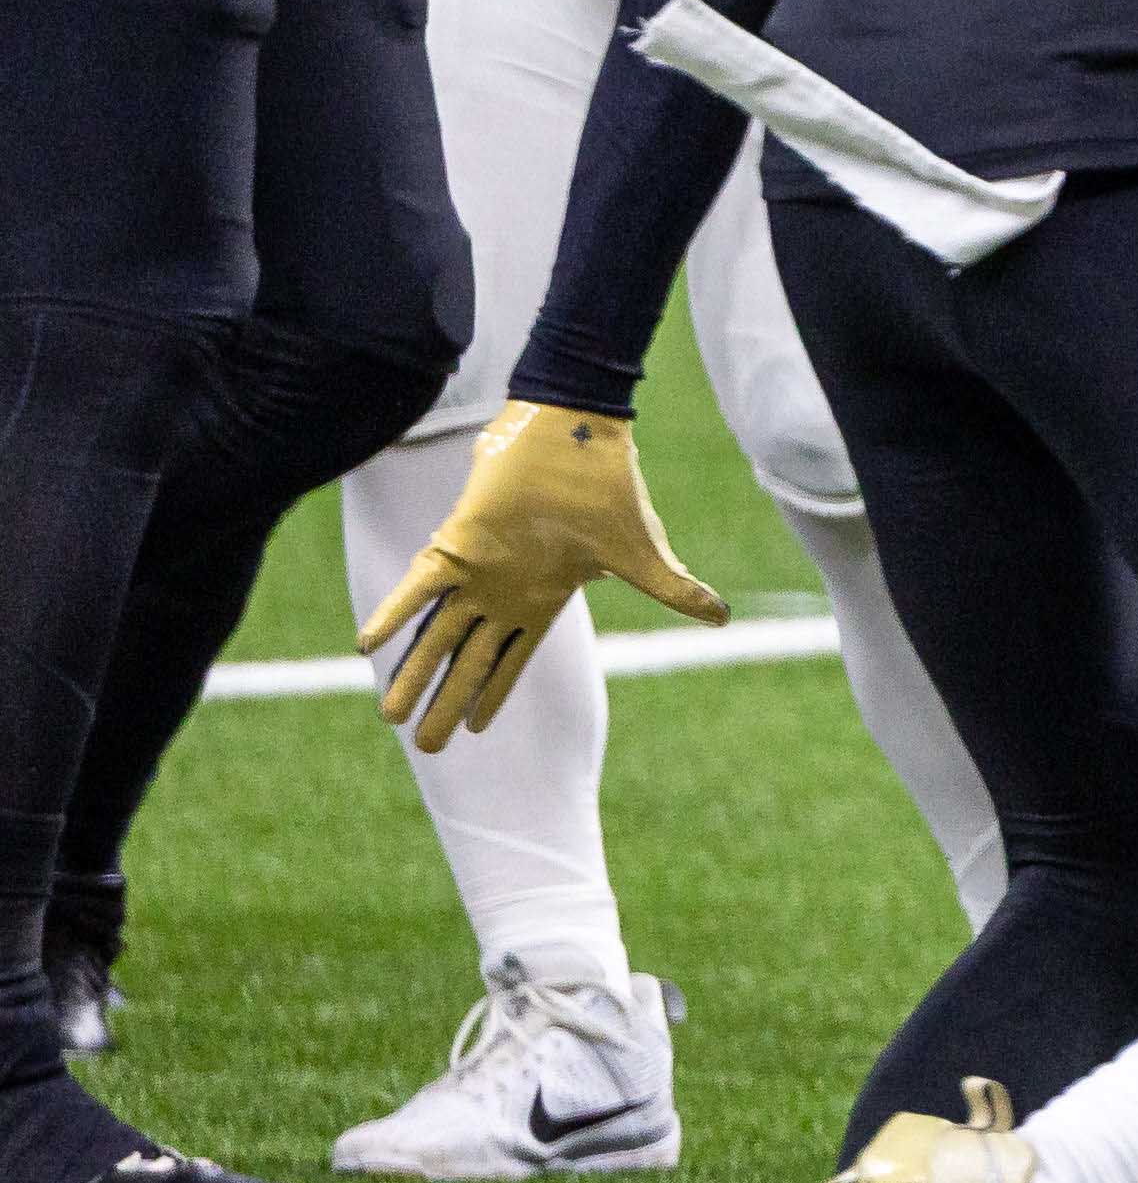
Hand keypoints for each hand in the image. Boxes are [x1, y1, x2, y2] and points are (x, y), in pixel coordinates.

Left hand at [357, 401, 728, 749]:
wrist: (577, 433)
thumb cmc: (609, 490)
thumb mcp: (642, 552)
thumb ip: (672, 590)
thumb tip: (724, 617)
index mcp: (540, 600)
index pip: (510, 662)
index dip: (491, 696)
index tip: (472, 731)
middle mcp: (502, 594)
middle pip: (467, 662)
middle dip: (445, 705)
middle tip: (424, 748)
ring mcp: (476, 572)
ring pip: (435, 636)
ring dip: (411, 675)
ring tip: (388, 716)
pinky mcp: (456, 545)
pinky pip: (416, 587)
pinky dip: (394, 614)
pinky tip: (368, 643)